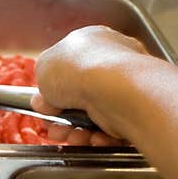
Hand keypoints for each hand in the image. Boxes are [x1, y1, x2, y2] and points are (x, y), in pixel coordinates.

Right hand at [30, 25, 148, 145]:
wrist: (116, 90)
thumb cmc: (80, 70)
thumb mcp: (42, 67)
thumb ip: (41, 80)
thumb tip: (43, 97)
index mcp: (92, 40)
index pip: (69, 68)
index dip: (53, 91)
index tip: (44, 106)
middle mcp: (113, 60)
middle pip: (79, 96)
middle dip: (62, 117)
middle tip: (53, 127)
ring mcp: (127, 86)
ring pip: (93, 117)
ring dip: (76, 131)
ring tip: (69, 137)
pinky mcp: (137, 111)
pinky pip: (111, 129)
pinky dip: (98, 137)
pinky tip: (91, 138)